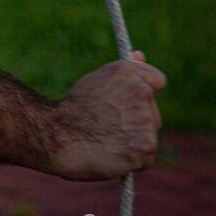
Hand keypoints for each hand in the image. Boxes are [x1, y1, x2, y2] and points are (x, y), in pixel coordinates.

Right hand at [50, 50, 166, 180]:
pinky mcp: (146, 146)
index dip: (143, 93)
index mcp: (129, 72)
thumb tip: (140, 55)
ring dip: (134, 140)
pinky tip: (113, 154)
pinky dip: (133, 160)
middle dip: (137, 120)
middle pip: (154, 112)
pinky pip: (147, 156)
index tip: (130, 103)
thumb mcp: (96, 80)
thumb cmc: (74, 109)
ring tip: (107, 140)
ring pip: (149, 135)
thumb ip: (124, 71)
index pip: (157, 80)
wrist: (58, 137)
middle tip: (108, 125)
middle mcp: (141, 92)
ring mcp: (146, 120)